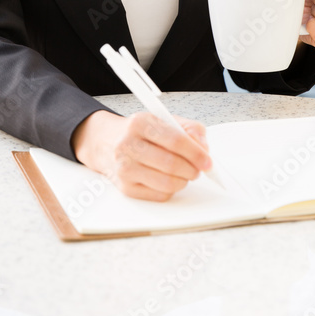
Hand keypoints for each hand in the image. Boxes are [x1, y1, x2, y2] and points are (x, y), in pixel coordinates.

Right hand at [71, 110, 212, 200]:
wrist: (107, 142)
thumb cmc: (140, 132)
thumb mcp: (163, 120)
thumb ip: (189, 129)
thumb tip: (204, 147)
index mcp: (140, 123)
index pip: (175, 140)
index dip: (196, 153)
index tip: (207, 161)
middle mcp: (128, 145)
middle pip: (171, 164)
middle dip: (192, 169)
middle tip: (199, 169)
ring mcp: (125, 168)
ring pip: (167, 183)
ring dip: (184, 181)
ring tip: (185, 173)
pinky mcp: (125, 188)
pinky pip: (159, 195)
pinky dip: (172, 189)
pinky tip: (170, 179)